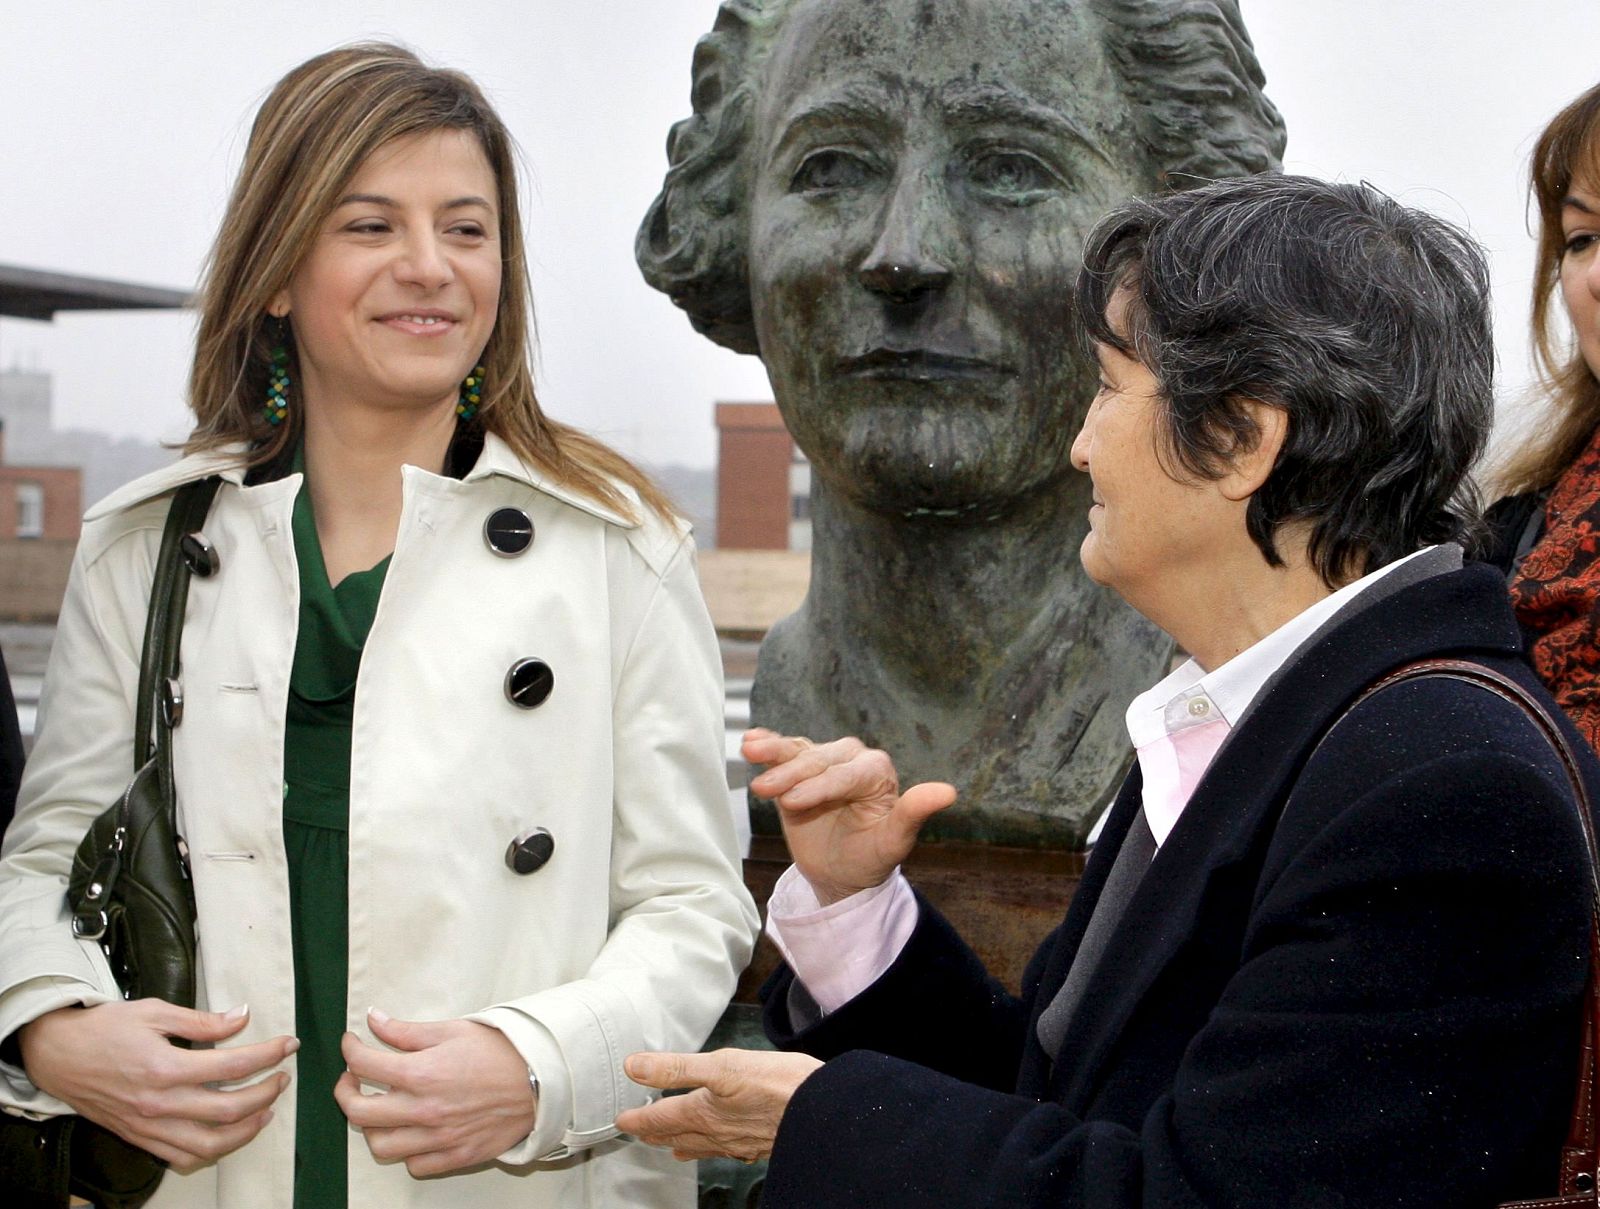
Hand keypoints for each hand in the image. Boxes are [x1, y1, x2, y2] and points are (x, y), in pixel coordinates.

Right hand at [18, 1000, 294, 1170]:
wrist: (57, 1055)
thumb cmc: (105, 1028)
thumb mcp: (154, 1011)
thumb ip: (202, 1020)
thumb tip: (243, 1017)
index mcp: (165, 1067)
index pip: (232, 1066)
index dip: (268, 1055)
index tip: (290, 1045)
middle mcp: (159, 1103)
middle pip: (228, 1110)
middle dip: (266, 1093)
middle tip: (283, 1077)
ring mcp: (149, 1126)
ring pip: (209, 1143)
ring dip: (246, 1130)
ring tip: (266, 1110)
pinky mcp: (140, 1137)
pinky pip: (182, 1157)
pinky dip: (212, 1150)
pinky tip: (229, 1134)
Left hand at [336, 1008, 536, 1177]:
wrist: (542, 1081)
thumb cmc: (501, 1051)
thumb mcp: (453, 1030)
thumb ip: (407, 1031)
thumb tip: (374, 1019)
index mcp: (421, 1073)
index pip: (363, 1063)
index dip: (349, 1050)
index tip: (351, 1044)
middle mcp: (423, 1109)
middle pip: (358, 1112)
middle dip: (344, 1092)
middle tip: (351, 1080)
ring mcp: (438, 1138)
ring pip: (380, 1145)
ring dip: (371, 1127)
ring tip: (380, 1110)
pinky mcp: (455, 1156)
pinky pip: (414, 1165)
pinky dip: (406, 1151)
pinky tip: (411, 1132)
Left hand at [616, 1048, 821, 1161]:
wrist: (821, 1110)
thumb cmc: (775, 1085)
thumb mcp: (721, 1066)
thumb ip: (675, 1068)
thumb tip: (634, 1067)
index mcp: (702, 1112)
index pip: (659, 1118)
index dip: (639, 1117)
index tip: (623, 1119)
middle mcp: (716, 1132)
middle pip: (677, 1135)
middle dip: (655, 1132)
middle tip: (640, 1131)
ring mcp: (738, 1141)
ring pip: (700, 1145)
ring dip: (680, 1143)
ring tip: (670, 1145)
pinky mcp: (758, 1142)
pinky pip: (724, 1149)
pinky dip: (711, 1148)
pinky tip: (720, 1146)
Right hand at [742, 728, 956, 903]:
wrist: (840, 872)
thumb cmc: (870, 859)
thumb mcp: (893, 843)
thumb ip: (914, 814)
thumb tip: (948, 792)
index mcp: (878, 772)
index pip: (844, 775)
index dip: (818, 788)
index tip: (792, 804)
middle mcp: (853, 759)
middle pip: (818, 761)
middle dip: (791, 775)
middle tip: (764, 792)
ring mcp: (825, 761)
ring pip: (798, 752)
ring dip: (774, 754)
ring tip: (750, 755)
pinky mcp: (801, 768)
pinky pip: (784, 752)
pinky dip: (767, 746)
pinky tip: (751, 742)